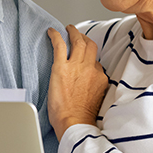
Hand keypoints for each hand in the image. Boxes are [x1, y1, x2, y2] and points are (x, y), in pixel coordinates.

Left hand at [46, 25, 108, 140]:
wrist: (74, 123)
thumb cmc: (82, 118)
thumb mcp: (97, 101)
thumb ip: (95, 88)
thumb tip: (88, 85)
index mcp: (100, 78)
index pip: (96, 63)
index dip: (89, 60)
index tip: (84, 59)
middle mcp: (91, 69)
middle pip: (91, 46)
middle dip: (85, 38)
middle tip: (79, 35)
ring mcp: (76, 67)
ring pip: (78, 42)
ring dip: (74, 33)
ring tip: (69, 29)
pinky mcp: (61, 67)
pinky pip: (60, 45)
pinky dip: (56, 36)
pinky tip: (52, 31)